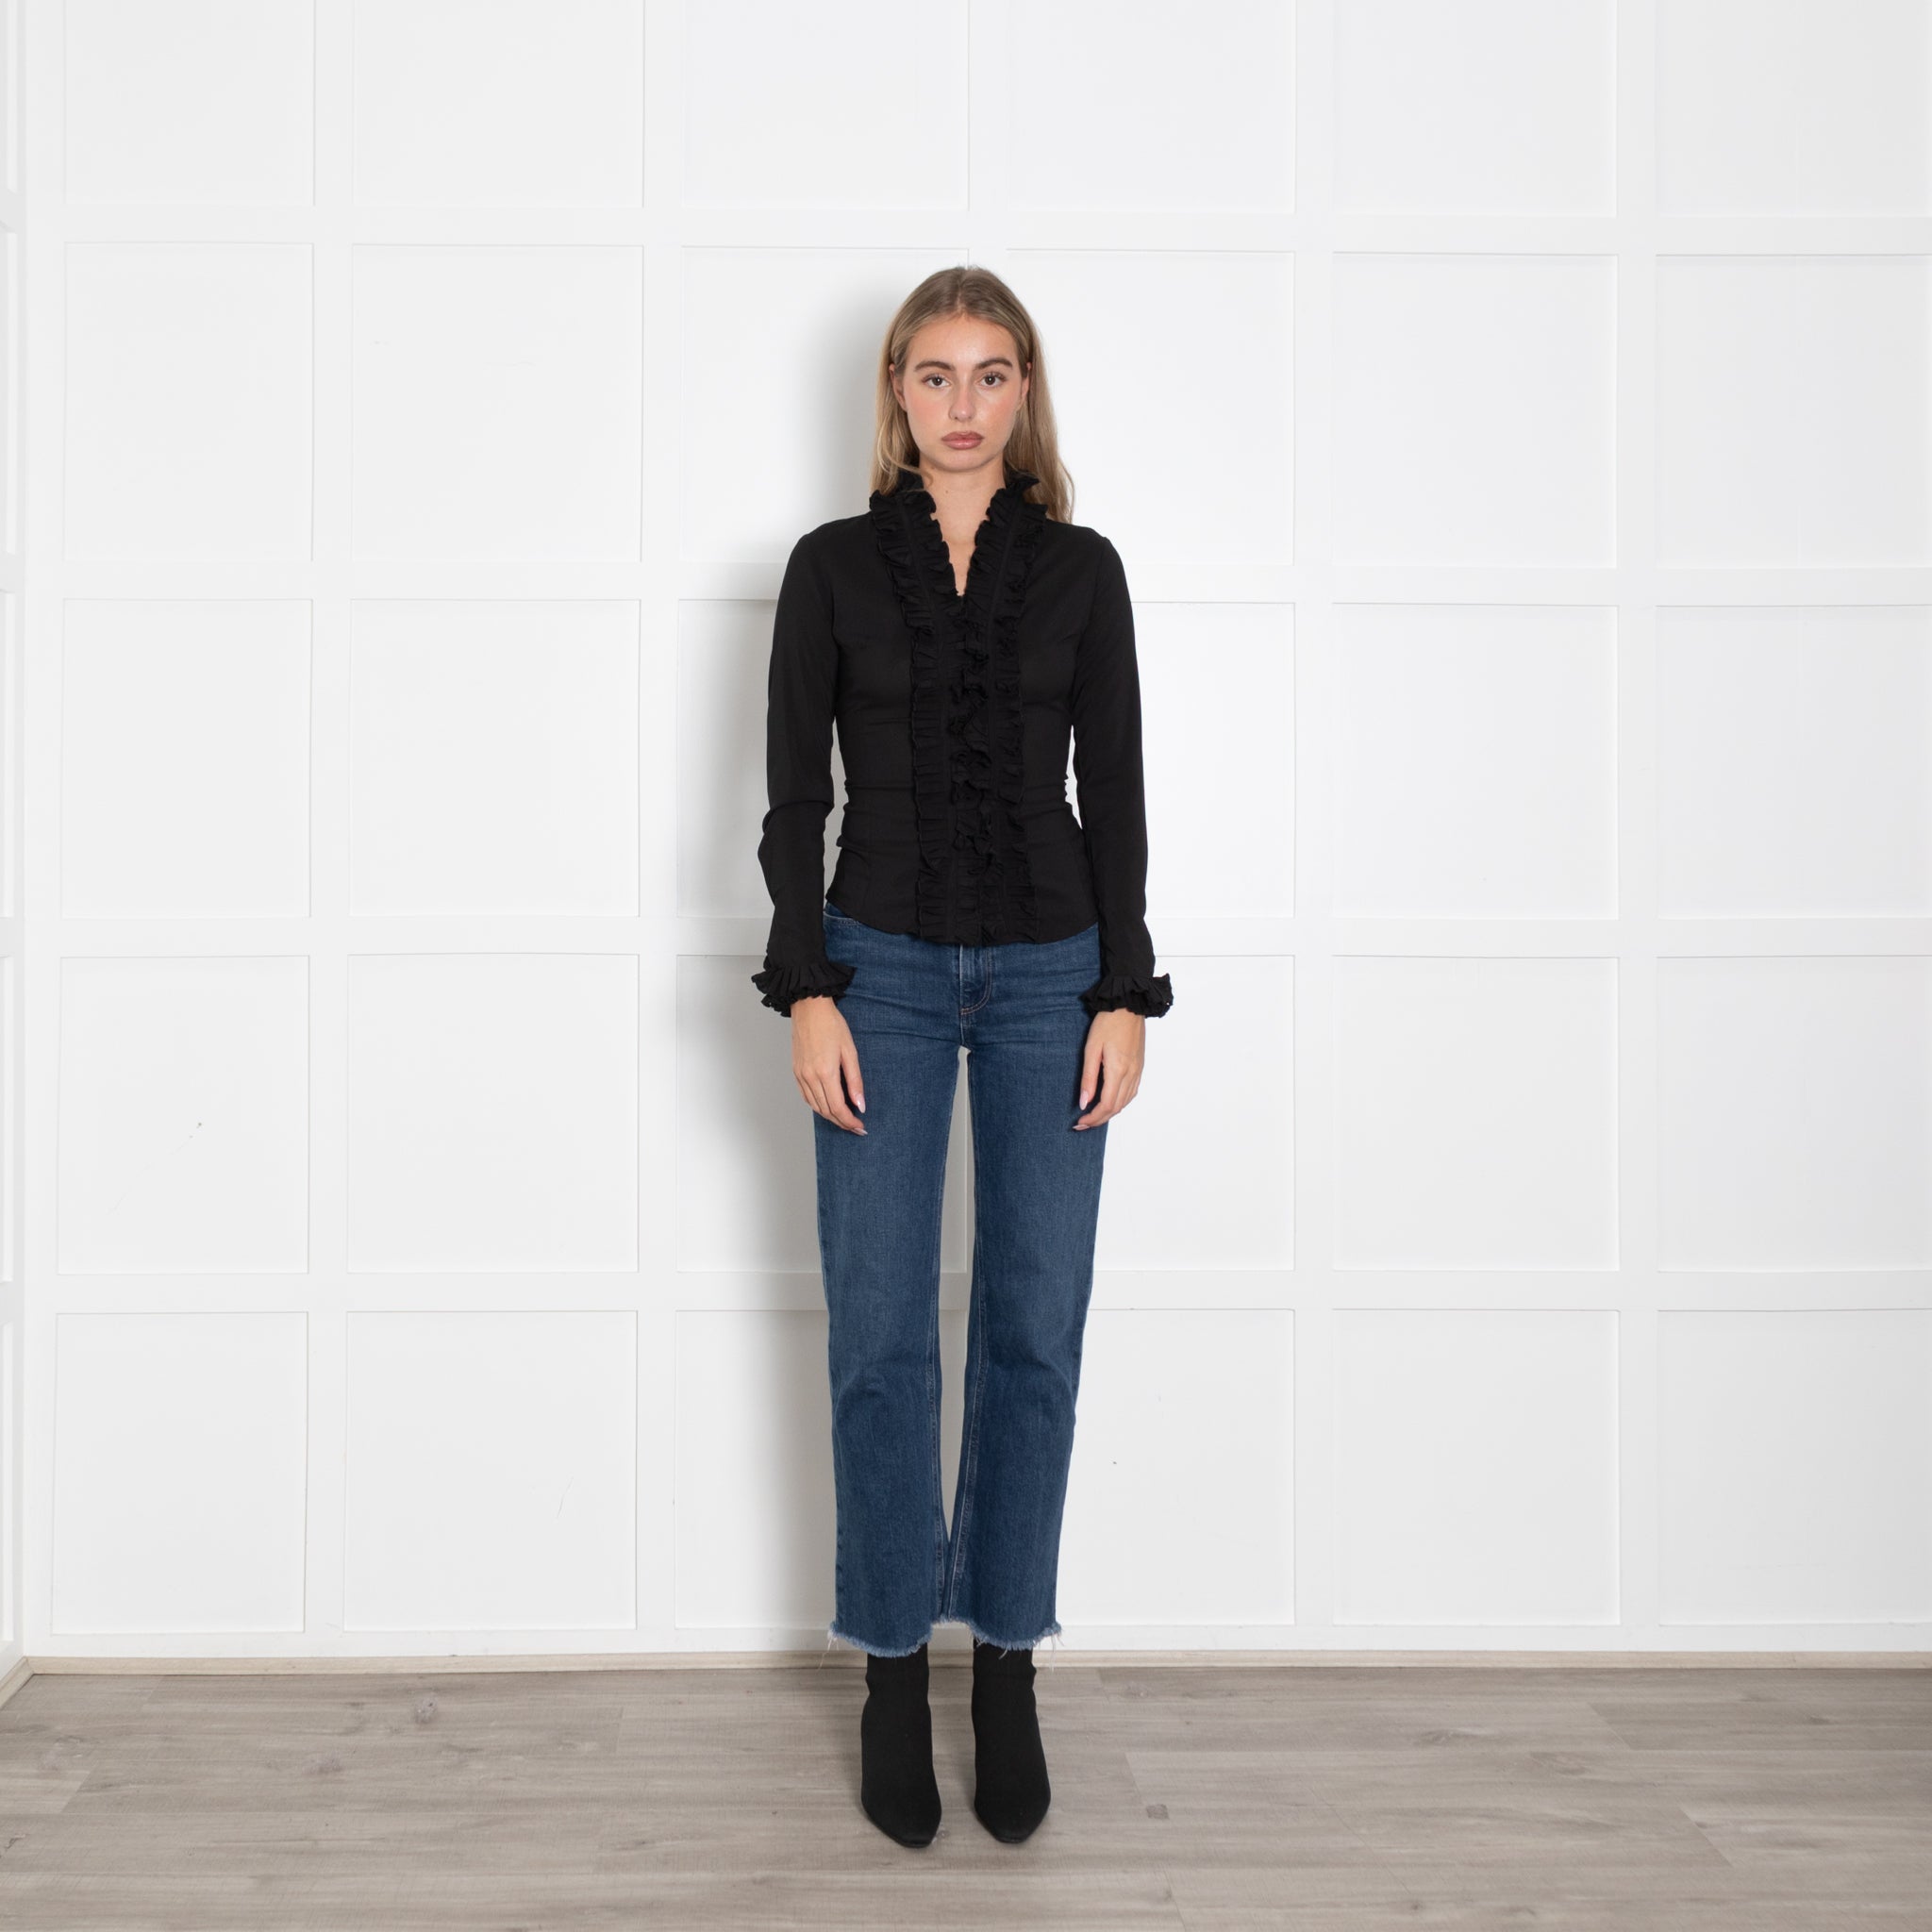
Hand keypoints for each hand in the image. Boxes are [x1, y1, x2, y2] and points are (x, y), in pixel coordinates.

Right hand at [790, 996, 866, 1133]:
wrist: (809, 1008)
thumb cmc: (832, 1025)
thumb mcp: (850, 1051)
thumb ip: (855, 1081)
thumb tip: (860, 1104)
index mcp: (825, 1072)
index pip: (838, 1108)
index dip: (849, 1121)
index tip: (860, 1126)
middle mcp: (809, 1077)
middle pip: (826, 1111)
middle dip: (842, 1122)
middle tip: (856, 1127)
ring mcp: (800, 1075)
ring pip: (815, 1106)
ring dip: (830, 1117)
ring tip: (844, 1119)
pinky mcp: (795, 1071)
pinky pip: (806, 1097)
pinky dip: (818, 1106)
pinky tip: (828, 1106)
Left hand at [1075, 1009, 1144, 1126]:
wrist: (1129, 1006)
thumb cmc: (1107, 1023)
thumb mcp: (1091, 1049)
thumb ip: (1088, 1078)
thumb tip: (1084, 1102)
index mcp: (1118, 1071)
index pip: (1106, 1105)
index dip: (1093, 1118)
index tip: (1079, 1122)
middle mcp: (1131, 1074)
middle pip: (1116, 1108)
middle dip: (1099, 1120)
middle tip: (1082, 1124)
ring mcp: (1138, 1071)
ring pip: (1125, 1102)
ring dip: (1109, 1113)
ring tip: (1093, 1116)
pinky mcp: (1140, 1067)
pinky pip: (1131, 1093)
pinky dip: (1119, 1103)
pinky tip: (1110, 1102)